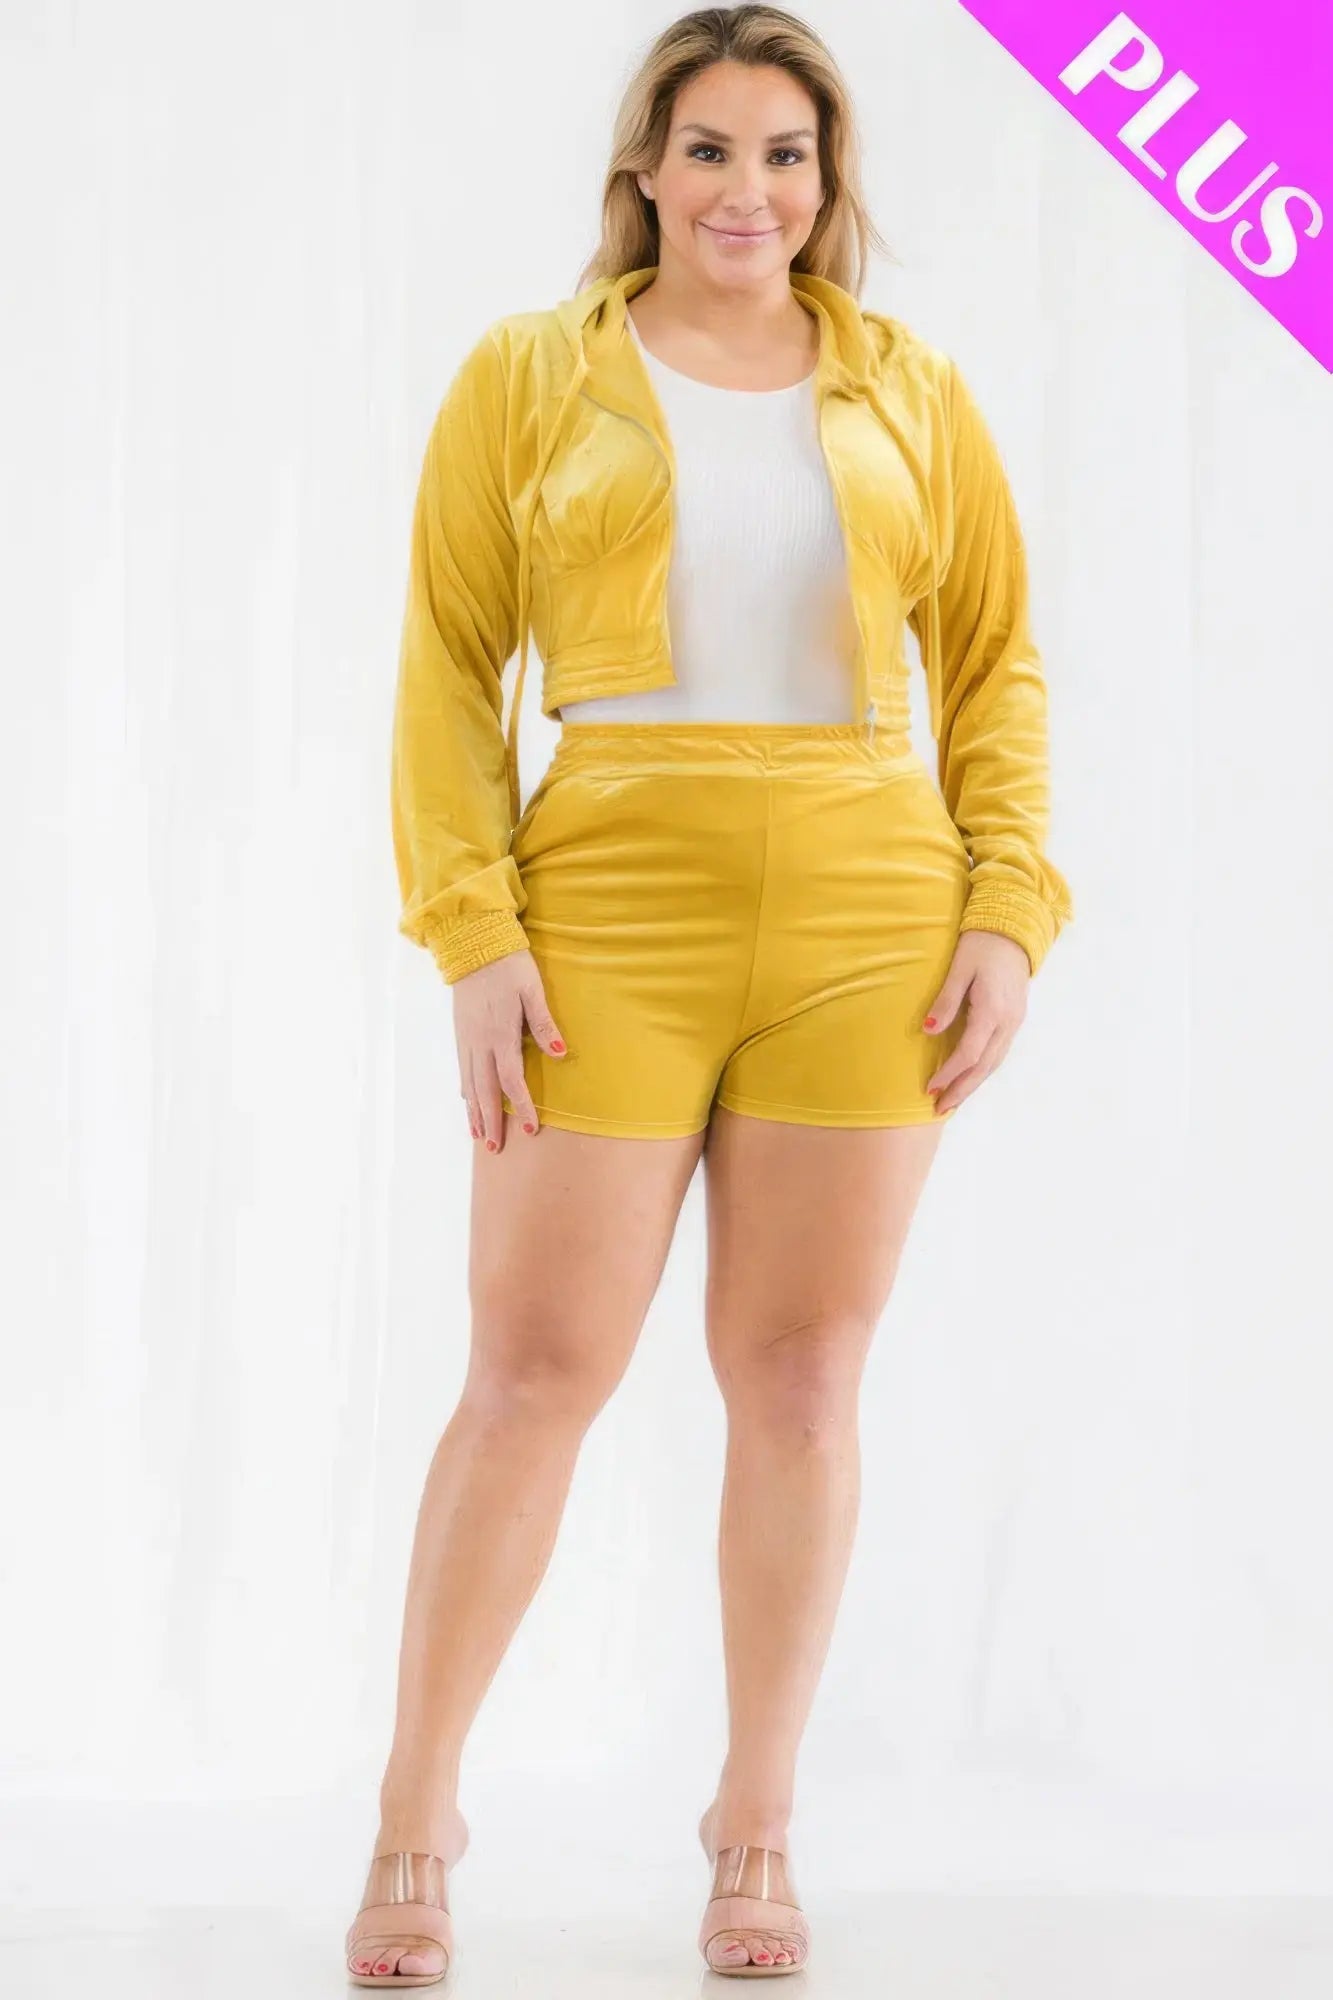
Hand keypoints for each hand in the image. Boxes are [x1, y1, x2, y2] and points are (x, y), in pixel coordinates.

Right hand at [452, 949, 567, 1151]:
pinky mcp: (460, 1032)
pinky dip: (466, 1090)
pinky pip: (462, 1069)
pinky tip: (468, 1101)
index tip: (528, 1129)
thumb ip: (543, 1023)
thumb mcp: (532, 990)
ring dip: (475, 1112)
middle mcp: (480, 1042)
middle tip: (495, 1149)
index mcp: (500, 1033)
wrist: (472, 944)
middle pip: (485, 1090)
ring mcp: (467, 1038)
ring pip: (470, 1083)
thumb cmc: (509, 965)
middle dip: (491, 1121)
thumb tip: (560, 1052)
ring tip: (479, 1136)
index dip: (519, 1105)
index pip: (510, 1079)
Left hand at [922, 930, 1029, 1114]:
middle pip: (984, 1067)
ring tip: (951, 1101)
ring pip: (994, 1063)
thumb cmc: (981, 945)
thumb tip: (929, 1031)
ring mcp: (1015, 1022)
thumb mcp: (959, 969)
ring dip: (972, 1085)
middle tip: (939, 1109)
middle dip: (961, 1090)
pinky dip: (982, 1070)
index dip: (949, 1074)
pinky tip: (969, 1078)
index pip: (969, 1054)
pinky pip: (998, 1053)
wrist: (1013, 930)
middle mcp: (1008, 1022)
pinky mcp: (1015, 1019)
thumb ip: (946, 1001)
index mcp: (993, 1011)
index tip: (929, 1089)